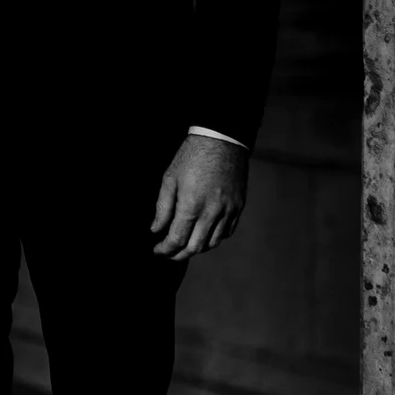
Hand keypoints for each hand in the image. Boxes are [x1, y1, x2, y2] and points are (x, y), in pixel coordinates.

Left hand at [150, 133, 247, 260]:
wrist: (222, 140)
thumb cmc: (192, 156)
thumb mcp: (170, 178)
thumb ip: (162, 207)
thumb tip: (156, 229)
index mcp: (192, 205)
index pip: (177, 239)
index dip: (165, 249)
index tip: (157, 250)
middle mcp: (212, 212)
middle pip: (195, 247)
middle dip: (178, 255)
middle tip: (168, 253)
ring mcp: (228, 211)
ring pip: (212, 243)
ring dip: (196, 248)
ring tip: (184, 244)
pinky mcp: (238, 207)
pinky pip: (226, 232)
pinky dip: (213, 238)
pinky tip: (203, 233)